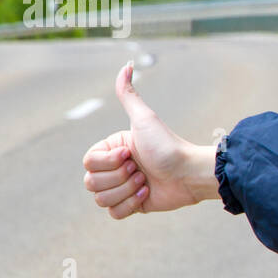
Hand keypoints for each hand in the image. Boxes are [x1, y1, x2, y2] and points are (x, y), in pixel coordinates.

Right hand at [81, 61, 201, 218]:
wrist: (189, 173)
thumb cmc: (168, 145)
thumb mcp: (144, 119)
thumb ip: (129, 94)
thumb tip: (127, 64)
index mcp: (111, 149)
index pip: (88, 163)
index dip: (109, 162)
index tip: (131, 154)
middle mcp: (114, 168)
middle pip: (91, 183)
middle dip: (119, 178)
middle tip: (141, 169)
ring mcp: (121, 188)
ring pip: (101, 199)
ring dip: (127, 191)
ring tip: (146, 181)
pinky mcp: (132, 206)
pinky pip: (114, 214)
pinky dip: (131, 205)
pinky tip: (148, 194)